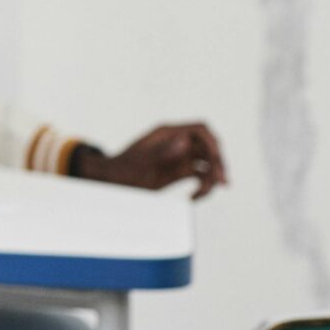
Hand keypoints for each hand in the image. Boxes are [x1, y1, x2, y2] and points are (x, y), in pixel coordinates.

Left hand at [77, 122, 227, 198]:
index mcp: (168, 133)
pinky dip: (201, 187)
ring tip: (201, 195)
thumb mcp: (140, 162)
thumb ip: (162, 151)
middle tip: (221, 183)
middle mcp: (176, 142)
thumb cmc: (120, 170)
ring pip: (207, 164)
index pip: (200, 130)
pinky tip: (192, 199)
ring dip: (211, 178)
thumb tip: (184, 141)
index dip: (213, 143)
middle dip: (217, 164)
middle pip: (208, 148)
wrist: (108, 182)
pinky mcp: (177, 171)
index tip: (216, 161)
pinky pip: (199, 176)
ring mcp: (178, 157)